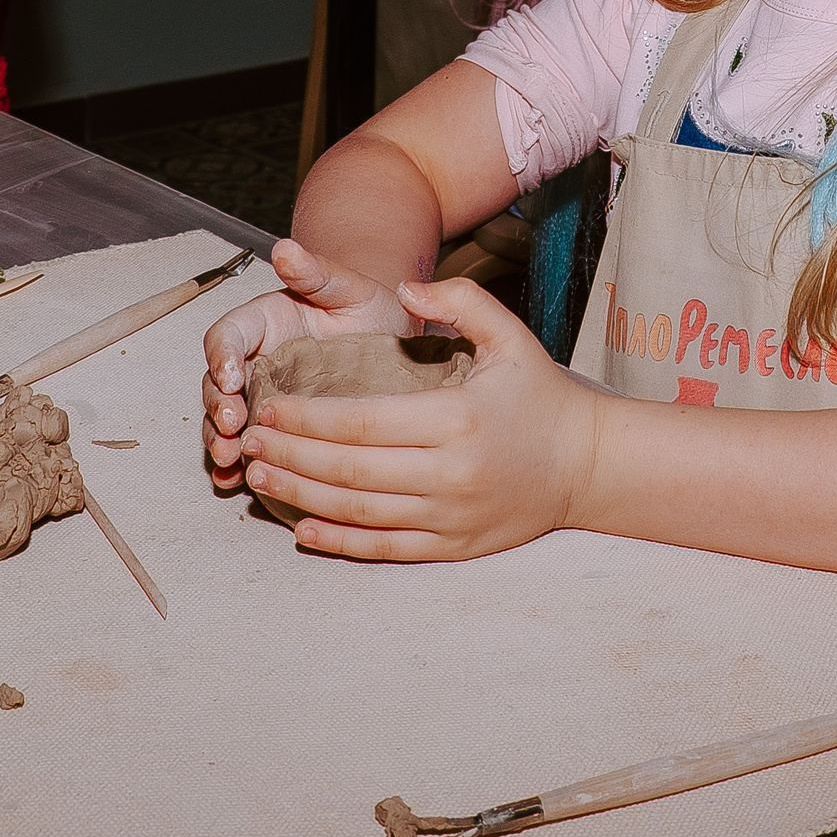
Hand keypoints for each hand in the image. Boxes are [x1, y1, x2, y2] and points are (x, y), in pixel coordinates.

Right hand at [200, 237, 414, 487]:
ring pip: (226, 419)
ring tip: (230, 462)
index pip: (226, 336)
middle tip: (232, 428)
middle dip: (218, 408)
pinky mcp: (276, 424)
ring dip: (220, 441)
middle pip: (216, 384)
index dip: (222, 357)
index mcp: (262, 322)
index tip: (231, 378)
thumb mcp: (347, 286)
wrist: (392, 339)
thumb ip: (314, 272)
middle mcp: (254, 360)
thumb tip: (284, 247)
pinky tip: (234, 482)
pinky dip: (236, 464)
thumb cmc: (368, 306)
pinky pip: (248, 444)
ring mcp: (262, 395)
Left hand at [235, 277, 599, 560]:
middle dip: (291, 456)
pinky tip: (302, 529)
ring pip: (359, 512)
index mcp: (457, 419)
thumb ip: (460, 300)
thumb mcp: (510, 336)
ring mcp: (451, 516)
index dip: (308, 418)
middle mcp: (451, 473)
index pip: (362, 422)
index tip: (270, 406)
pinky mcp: (453, 546)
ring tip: (261, 477)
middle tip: (249, 441)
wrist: (587, 465)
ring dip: (301, 497)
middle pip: (349, 470)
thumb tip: (404, 288)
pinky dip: (339, 542)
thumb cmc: (541, 396)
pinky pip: (385, 548)